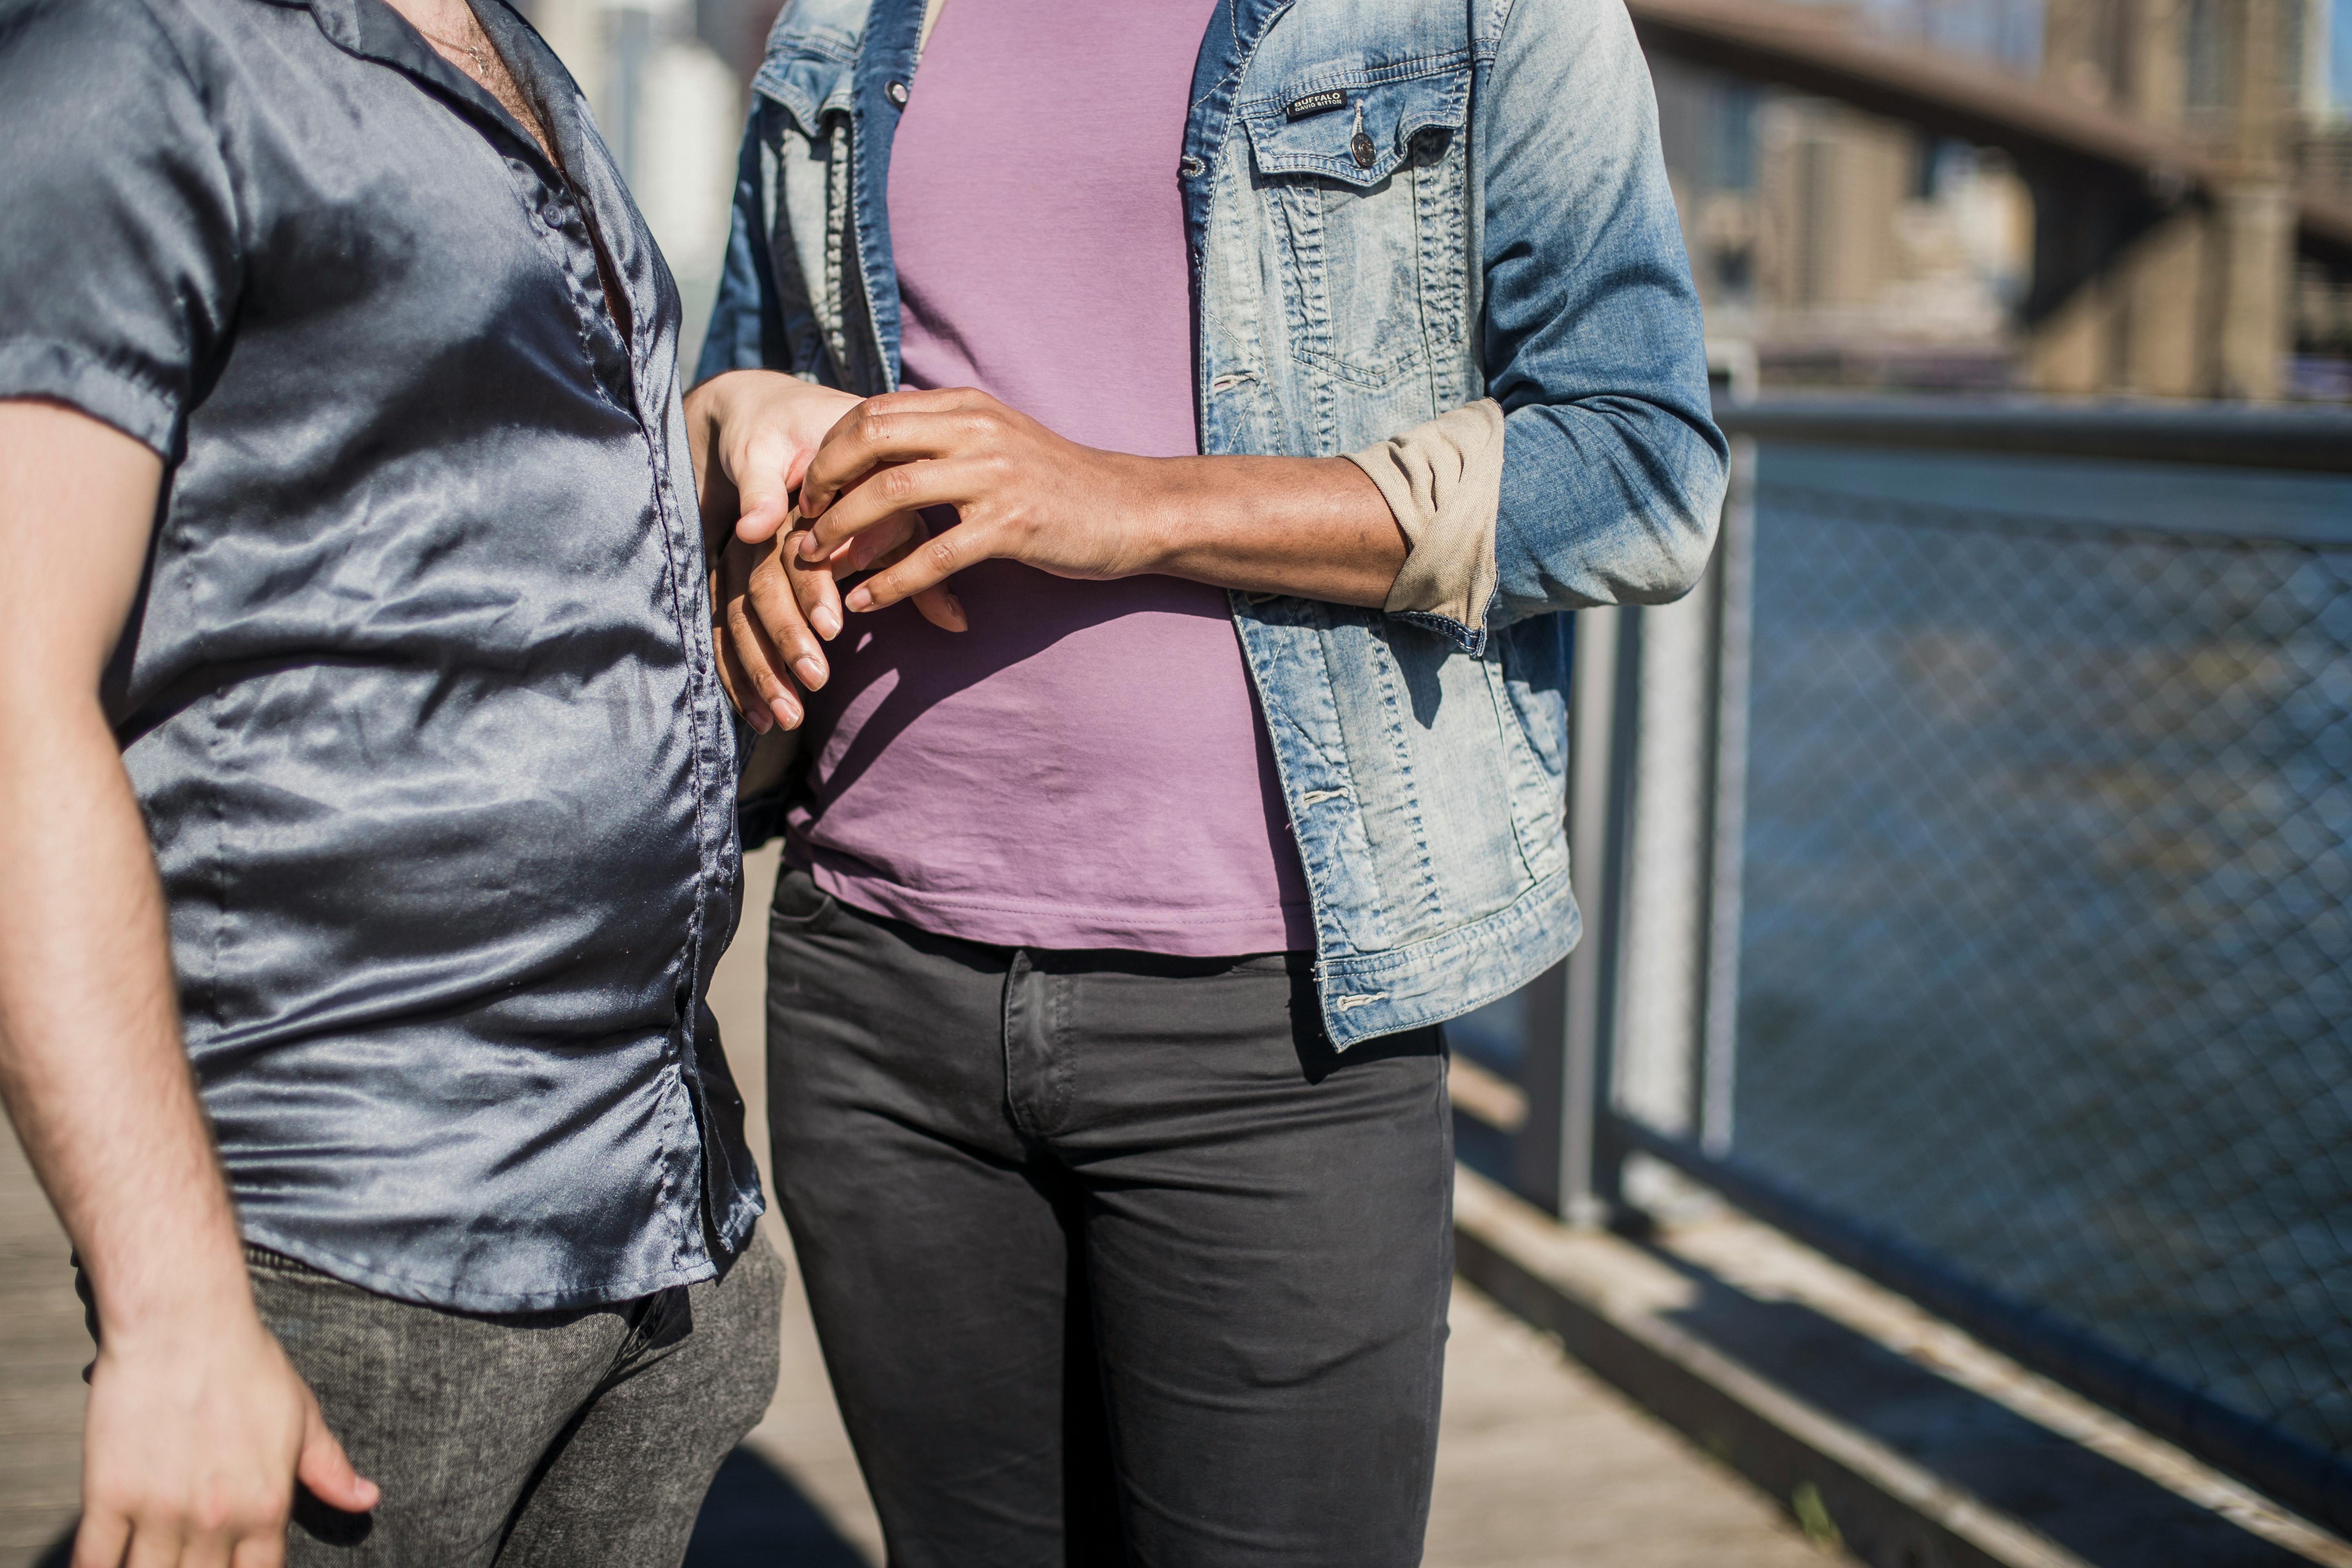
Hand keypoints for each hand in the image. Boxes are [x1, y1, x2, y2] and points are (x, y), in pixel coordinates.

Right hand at [75, 1305, 375, 1567]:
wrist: (183, 1326)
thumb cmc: (245, 1365)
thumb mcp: (301, 1415)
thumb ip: (329, 1468)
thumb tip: (365, 1500)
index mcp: (266, 1505)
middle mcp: (216, 1518)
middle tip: (190, 1561)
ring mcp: (158, 1511)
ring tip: (154, 1563)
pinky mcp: (107, 1496)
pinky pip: (94, 1560)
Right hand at [686, 373, 964, 732]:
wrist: (766, 419)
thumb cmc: (849, 461)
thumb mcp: (889, 501)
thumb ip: (922, 569)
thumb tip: (959, 623)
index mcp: (797, 503)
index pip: (795, 552)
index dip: (812, 591)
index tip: (835, 628)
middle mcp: (757, 532)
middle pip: (758, 589)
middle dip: (785, 639)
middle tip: (816, 680)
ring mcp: (733, 556)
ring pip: (734, 616)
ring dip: (759, 670)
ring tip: (788, 716)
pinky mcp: (725, 577)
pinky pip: (723, 629)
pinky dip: (738, 676)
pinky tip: (760, 720)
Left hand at [793, 388, 1171, 614]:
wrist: (1131, 509)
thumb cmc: (1058, 483)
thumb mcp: (998, 441)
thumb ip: (944, 435)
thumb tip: (881, 443)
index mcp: (967, 407)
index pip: (873, 411)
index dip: (829, 447)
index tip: (811, 484)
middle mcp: (976, 431)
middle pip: (870, 441)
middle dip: (824, 481)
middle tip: (804, 520)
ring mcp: (995, 478)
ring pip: (892, 495)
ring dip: (844, 531)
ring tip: (817, 562)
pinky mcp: (1012, 527)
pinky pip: (935, 556)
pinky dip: (891, 581)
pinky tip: (866, 601)